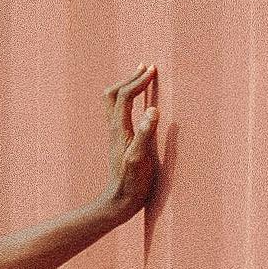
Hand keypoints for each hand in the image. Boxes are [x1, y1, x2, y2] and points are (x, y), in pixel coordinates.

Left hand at [105, 61, 166, 219]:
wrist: (119, 201)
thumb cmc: (132, 183)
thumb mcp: (140, 159)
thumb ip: (144, 134)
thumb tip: (152, 109)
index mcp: (119, 129)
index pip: (125, 95)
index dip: (139, 80)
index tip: (153, 69)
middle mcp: (114, 128)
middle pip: (114, 93)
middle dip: (130, 77)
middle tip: (146, 67)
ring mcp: (115, 134)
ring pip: (114, 101)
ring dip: (127, 86)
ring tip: (141, 77)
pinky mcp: (120, 141)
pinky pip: (120, 112)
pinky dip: (129, 99)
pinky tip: (139, 104)